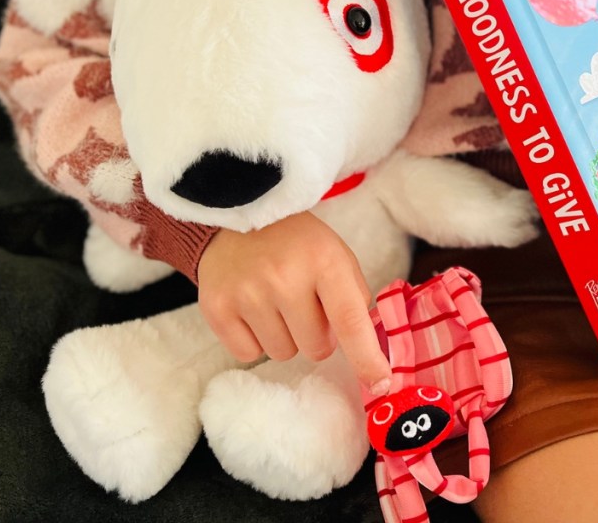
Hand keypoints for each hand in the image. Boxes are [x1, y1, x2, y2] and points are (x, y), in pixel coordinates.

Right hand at [197, 211, 391, 393]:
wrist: (237, 214)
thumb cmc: (297, 243)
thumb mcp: (336, 255)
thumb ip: (353, 299)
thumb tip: (366, 351)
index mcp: (324, 262)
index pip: (350, 322)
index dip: (367, 358)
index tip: (380, 384)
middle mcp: (285, 278)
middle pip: (316, 349)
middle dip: (316, 335)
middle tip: (304, 305)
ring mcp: (248, 294)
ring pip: (282, 353)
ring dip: (285, 336)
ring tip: (276, 302)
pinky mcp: (217, 308)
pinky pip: (248, 354)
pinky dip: (254, 339)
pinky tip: (253, 309)